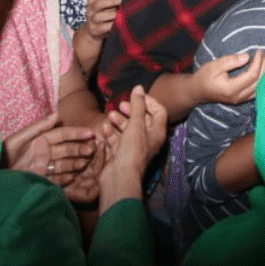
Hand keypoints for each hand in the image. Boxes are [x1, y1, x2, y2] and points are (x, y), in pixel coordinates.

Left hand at [2, 112, 97, 183]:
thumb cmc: (4, 153)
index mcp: (42, 139)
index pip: (63, 134)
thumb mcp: (19, 138)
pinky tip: (72, 177)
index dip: (76, 133)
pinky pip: (56, 178)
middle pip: (67, 149)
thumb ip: (38, 127)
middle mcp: (46, 152)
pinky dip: (65, 178)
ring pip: (65, 164)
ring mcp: (45, 166)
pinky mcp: (43, 179)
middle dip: (79, 149)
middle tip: (91, 150)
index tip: (90, 133)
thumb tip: (57, 114)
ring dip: (75, 163)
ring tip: (84, 163)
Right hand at [74, 0, 124, 69]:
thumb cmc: (105, 13)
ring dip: (111, 14)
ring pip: (99, 16)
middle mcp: (91, 8)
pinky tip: (116, 24)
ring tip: (118, 14)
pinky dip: (110, 25)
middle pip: (99, 3)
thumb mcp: (109, 3)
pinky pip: (103, 27)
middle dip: (111, 1)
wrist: (94, 31)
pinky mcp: (94, 30)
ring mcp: (91, 19)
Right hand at [100, 86, 169, 204]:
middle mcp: (148, 140)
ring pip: (127, 129)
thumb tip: (139, 87)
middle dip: (130, 111)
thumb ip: (138, 104)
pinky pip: (117, 139)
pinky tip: (105, 128)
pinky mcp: (121, 154)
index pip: (159, 111)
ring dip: (119, 121)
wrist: (119, 177)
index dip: (149, 102)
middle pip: (141, 120)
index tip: (137, 96)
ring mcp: (134, 147)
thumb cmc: (132, 151)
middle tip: (120, 105)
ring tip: (110, 116)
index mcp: (157, 132)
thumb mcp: (136, 124)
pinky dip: (111, 133)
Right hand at [192, 50, 264, 104]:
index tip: (259, 51)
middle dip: (263, 66)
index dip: (258, 62)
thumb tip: (247, 56)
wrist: (197, 91)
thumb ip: (230, 61)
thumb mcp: (214, 66)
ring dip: (264, 74)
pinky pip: (256, 91)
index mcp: (231, 89)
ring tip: (263, 60)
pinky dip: (260, 80)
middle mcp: (238, 97)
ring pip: (259, 88)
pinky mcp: (241, 100)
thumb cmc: (204, 77)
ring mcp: (240, 100)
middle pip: (258, 82)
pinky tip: (260, 71)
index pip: (251, 75)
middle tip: (262, 53)